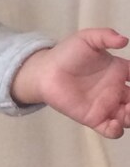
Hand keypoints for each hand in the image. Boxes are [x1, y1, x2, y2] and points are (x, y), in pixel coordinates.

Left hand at [11, 29, 129, 138]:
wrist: (45, 71)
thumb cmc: (67, 54)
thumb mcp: (87, 39)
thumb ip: (105, 36)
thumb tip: (124, 40)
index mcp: (119, 70)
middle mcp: (116, 89)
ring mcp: (106, 105)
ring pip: (129, 117)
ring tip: (127, 111)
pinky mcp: (93, 118)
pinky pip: (110, 130)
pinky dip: (117, 130)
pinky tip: (116, 123)